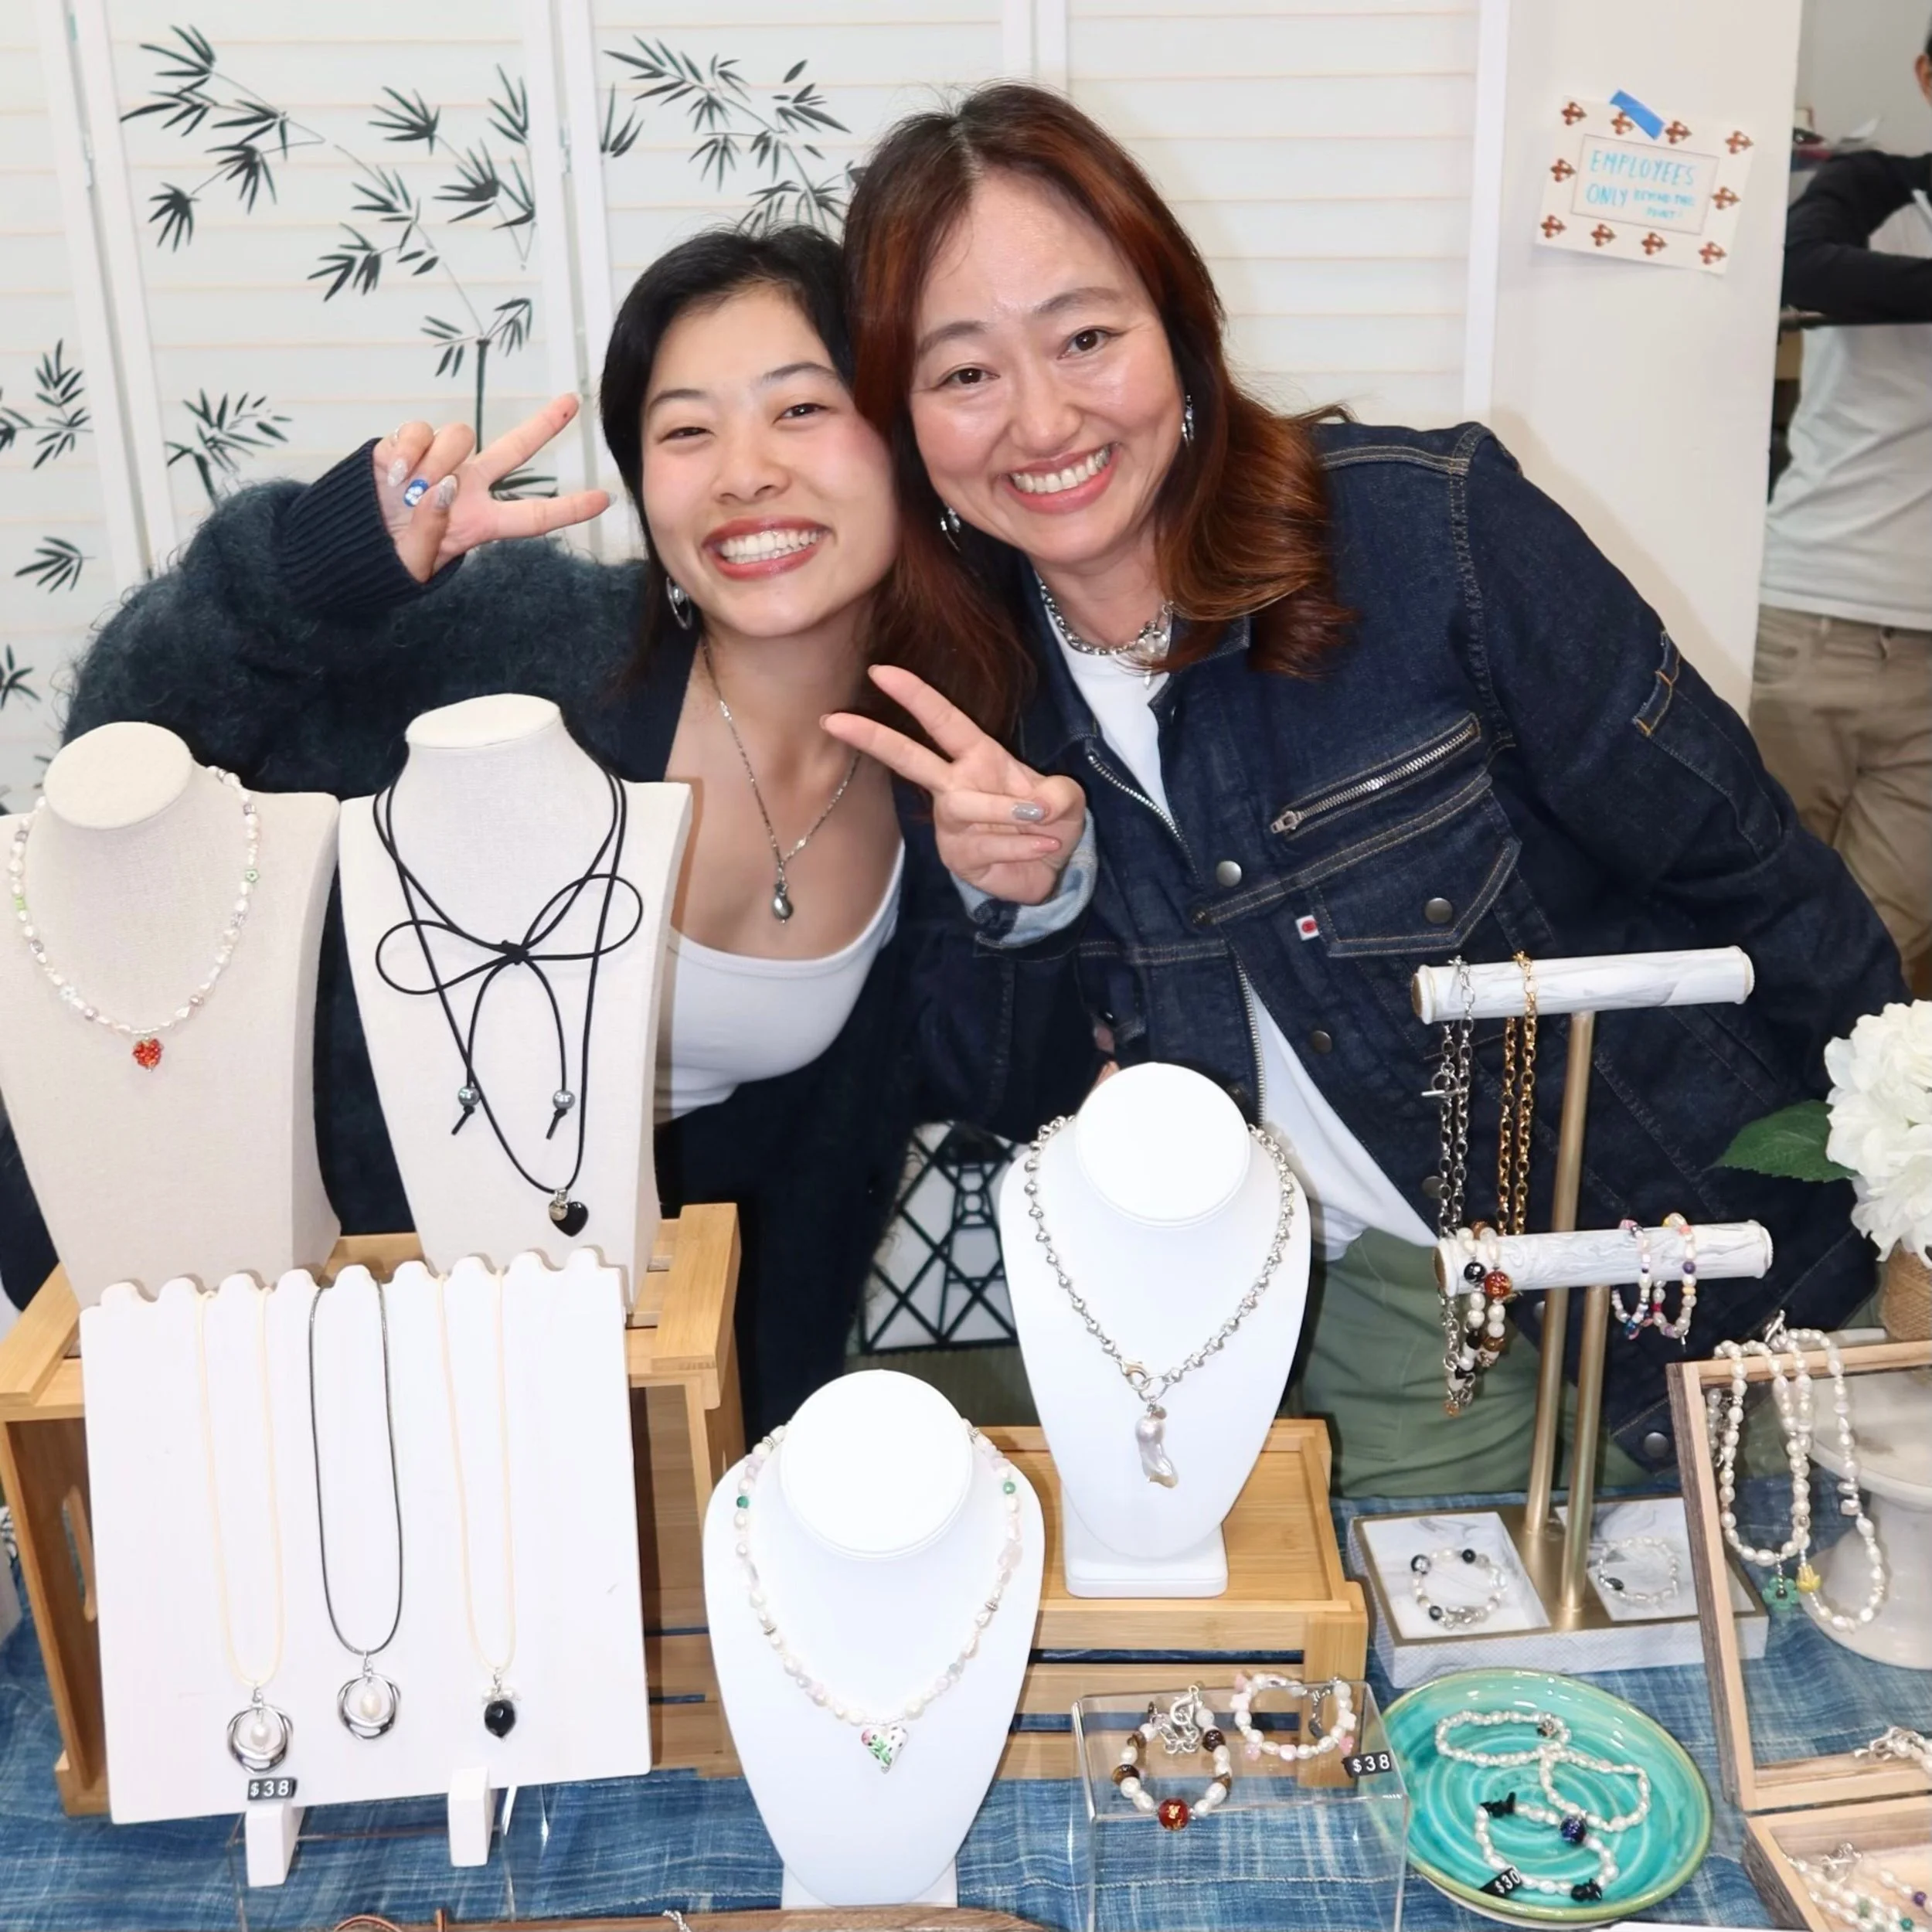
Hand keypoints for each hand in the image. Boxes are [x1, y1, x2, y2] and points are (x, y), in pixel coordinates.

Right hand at [372, 394, 610, 582]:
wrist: (350, 540)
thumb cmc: (388, 556)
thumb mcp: (413, 562)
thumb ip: (429, 531)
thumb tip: (442, 490)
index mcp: (480, 522)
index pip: (532, 516)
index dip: (568, 510)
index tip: (605, 500)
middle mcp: (468, 486)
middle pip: (513, 450)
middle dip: (543, 425)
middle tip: (572, 402)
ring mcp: (440, 462)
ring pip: (459, 436)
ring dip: (436, 461)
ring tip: (410, 492)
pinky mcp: (407, 445)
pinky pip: (419, 431)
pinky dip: (407, 451)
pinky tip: (395, 475)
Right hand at [822, 664, 1086, 905]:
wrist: (1049, 868)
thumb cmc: (1048, 821)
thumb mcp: (1066, 798)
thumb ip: (1059, 793)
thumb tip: (1038, 805)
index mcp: (977, 756)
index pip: (942, 721)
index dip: (914, 695)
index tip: (881, 672)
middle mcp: (955, 785)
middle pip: (909, 758)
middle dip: (873, 737)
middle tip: (834, 719)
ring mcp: (951, 822)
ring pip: (964, 806)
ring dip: (1007, 811)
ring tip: (1041, 820)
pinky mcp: (957, 856)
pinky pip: (985, 844)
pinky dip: (1022, 845)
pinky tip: (1043, 846)